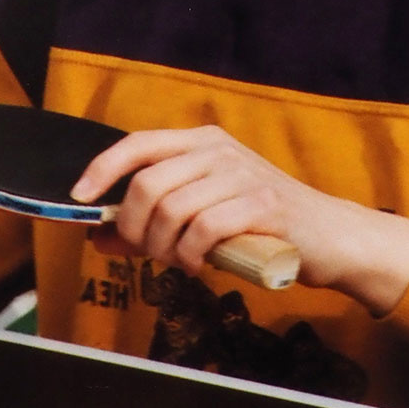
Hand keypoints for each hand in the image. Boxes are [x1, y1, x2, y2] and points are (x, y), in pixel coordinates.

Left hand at [70, 124, 408, 315]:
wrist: (329, 235)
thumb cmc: (260, 225)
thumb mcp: (203, 214)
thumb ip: (153, 222)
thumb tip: (98, 234)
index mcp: (203, 142)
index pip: (138, 144)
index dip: (102, 169)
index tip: (79, 198)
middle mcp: (220, 149)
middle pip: (147, 185)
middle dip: (136, 229)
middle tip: (151, 252)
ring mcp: (242, 174)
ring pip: (171, 210)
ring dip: (165, 248)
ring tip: (181, 261)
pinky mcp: (263, 204)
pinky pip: (204, 230)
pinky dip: (193, 256)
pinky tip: (203, 265)